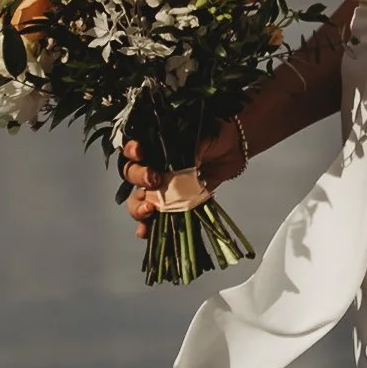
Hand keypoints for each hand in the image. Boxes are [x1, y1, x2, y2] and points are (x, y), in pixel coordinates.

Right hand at [120, 124, 242, 239]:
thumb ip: (190, 151)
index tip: (141, 153)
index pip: (134, 147)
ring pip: (138, 199)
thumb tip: (182, 170)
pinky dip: (147, 227)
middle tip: (153, 181)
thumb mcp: (202, 137)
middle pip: (132, 174)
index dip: (131, 150)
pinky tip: (144, 232)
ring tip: (149, 211)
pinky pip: (155, 218)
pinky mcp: (173, 204)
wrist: (235, 148)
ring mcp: (162, 187)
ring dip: (137, 208)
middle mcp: (154, 165)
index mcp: (157, 144)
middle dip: (138, 178)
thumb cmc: (216, 135)